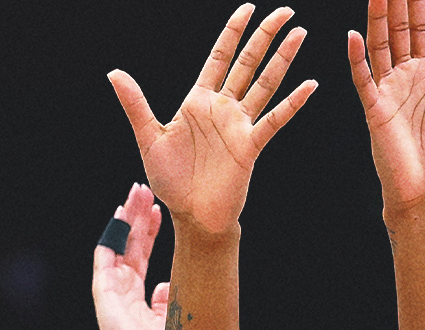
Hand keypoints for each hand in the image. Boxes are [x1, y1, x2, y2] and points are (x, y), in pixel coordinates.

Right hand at [93, 184, 170, 329]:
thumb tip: (165, 285)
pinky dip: (112, 233)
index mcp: (140, 295)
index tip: (161, 211)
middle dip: (138, 216)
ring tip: (137, 193)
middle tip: (146, 190)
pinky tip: (120, 214)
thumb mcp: (171, 318)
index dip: (150, 232)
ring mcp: (113, 286)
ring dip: (128, 217)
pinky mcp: (104, 286)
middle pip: (131, 243)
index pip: (143, 255)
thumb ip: (167, 300)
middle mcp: (124, 288)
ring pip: (120, 242)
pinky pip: (106, 253)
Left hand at [108, 5, 315, 235]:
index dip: (233, 32)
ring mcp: (240, 125)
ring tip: (299, 34)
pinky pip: (275, 120)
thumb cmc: (171, 180)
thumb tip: (114, 72)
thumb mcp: (149, 137)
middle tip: (285, 11)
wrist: (193, 215)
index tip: (248, 9)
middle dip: (265, 35)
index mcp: (198, 100)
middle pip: (248, 62)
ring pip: (266, 83)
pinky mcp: (252, 145)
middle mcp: (223, 108)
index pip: (220, 56)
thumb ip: (136, 104)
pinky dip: (293, 102)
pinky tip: (309, 85)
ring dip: (283, 59)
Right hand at [347, 0, 424, 214]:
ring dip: (375, 19)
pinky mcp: (375, 110)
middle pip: (395, 31)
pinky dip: (357, 58)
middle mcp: (403, 78)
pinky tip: (353, 36)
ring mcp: (387, 92)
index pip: (417, 32)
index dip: (415, 7)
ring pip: (378, 46)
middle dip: (393, 4)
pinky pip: (363, 80)